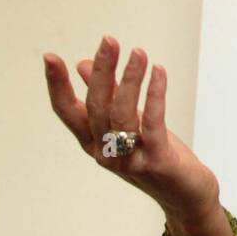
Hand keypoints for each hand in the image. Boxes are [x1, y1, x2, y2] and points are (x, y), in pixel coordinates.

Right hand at [43, 35, 229, 235]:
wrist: (186, 195)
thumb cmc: (155, 155)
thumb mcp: (128, 123)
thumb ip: (107, 97)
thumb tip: (83, 65)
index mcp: (93, 141)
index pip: (66, 111)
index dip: (57, 85)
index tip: (50, 57)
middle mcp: (105, 152)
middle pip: (96, 106)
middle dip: (101, 71)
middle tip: (109, 41)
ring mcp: (129, 159)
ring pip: (121, 114)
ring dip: (129, 80)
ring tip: (138, 53)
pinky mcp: (155, 161)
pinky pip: (152, 123)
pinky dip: (154, 95)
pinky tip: (158, 73)